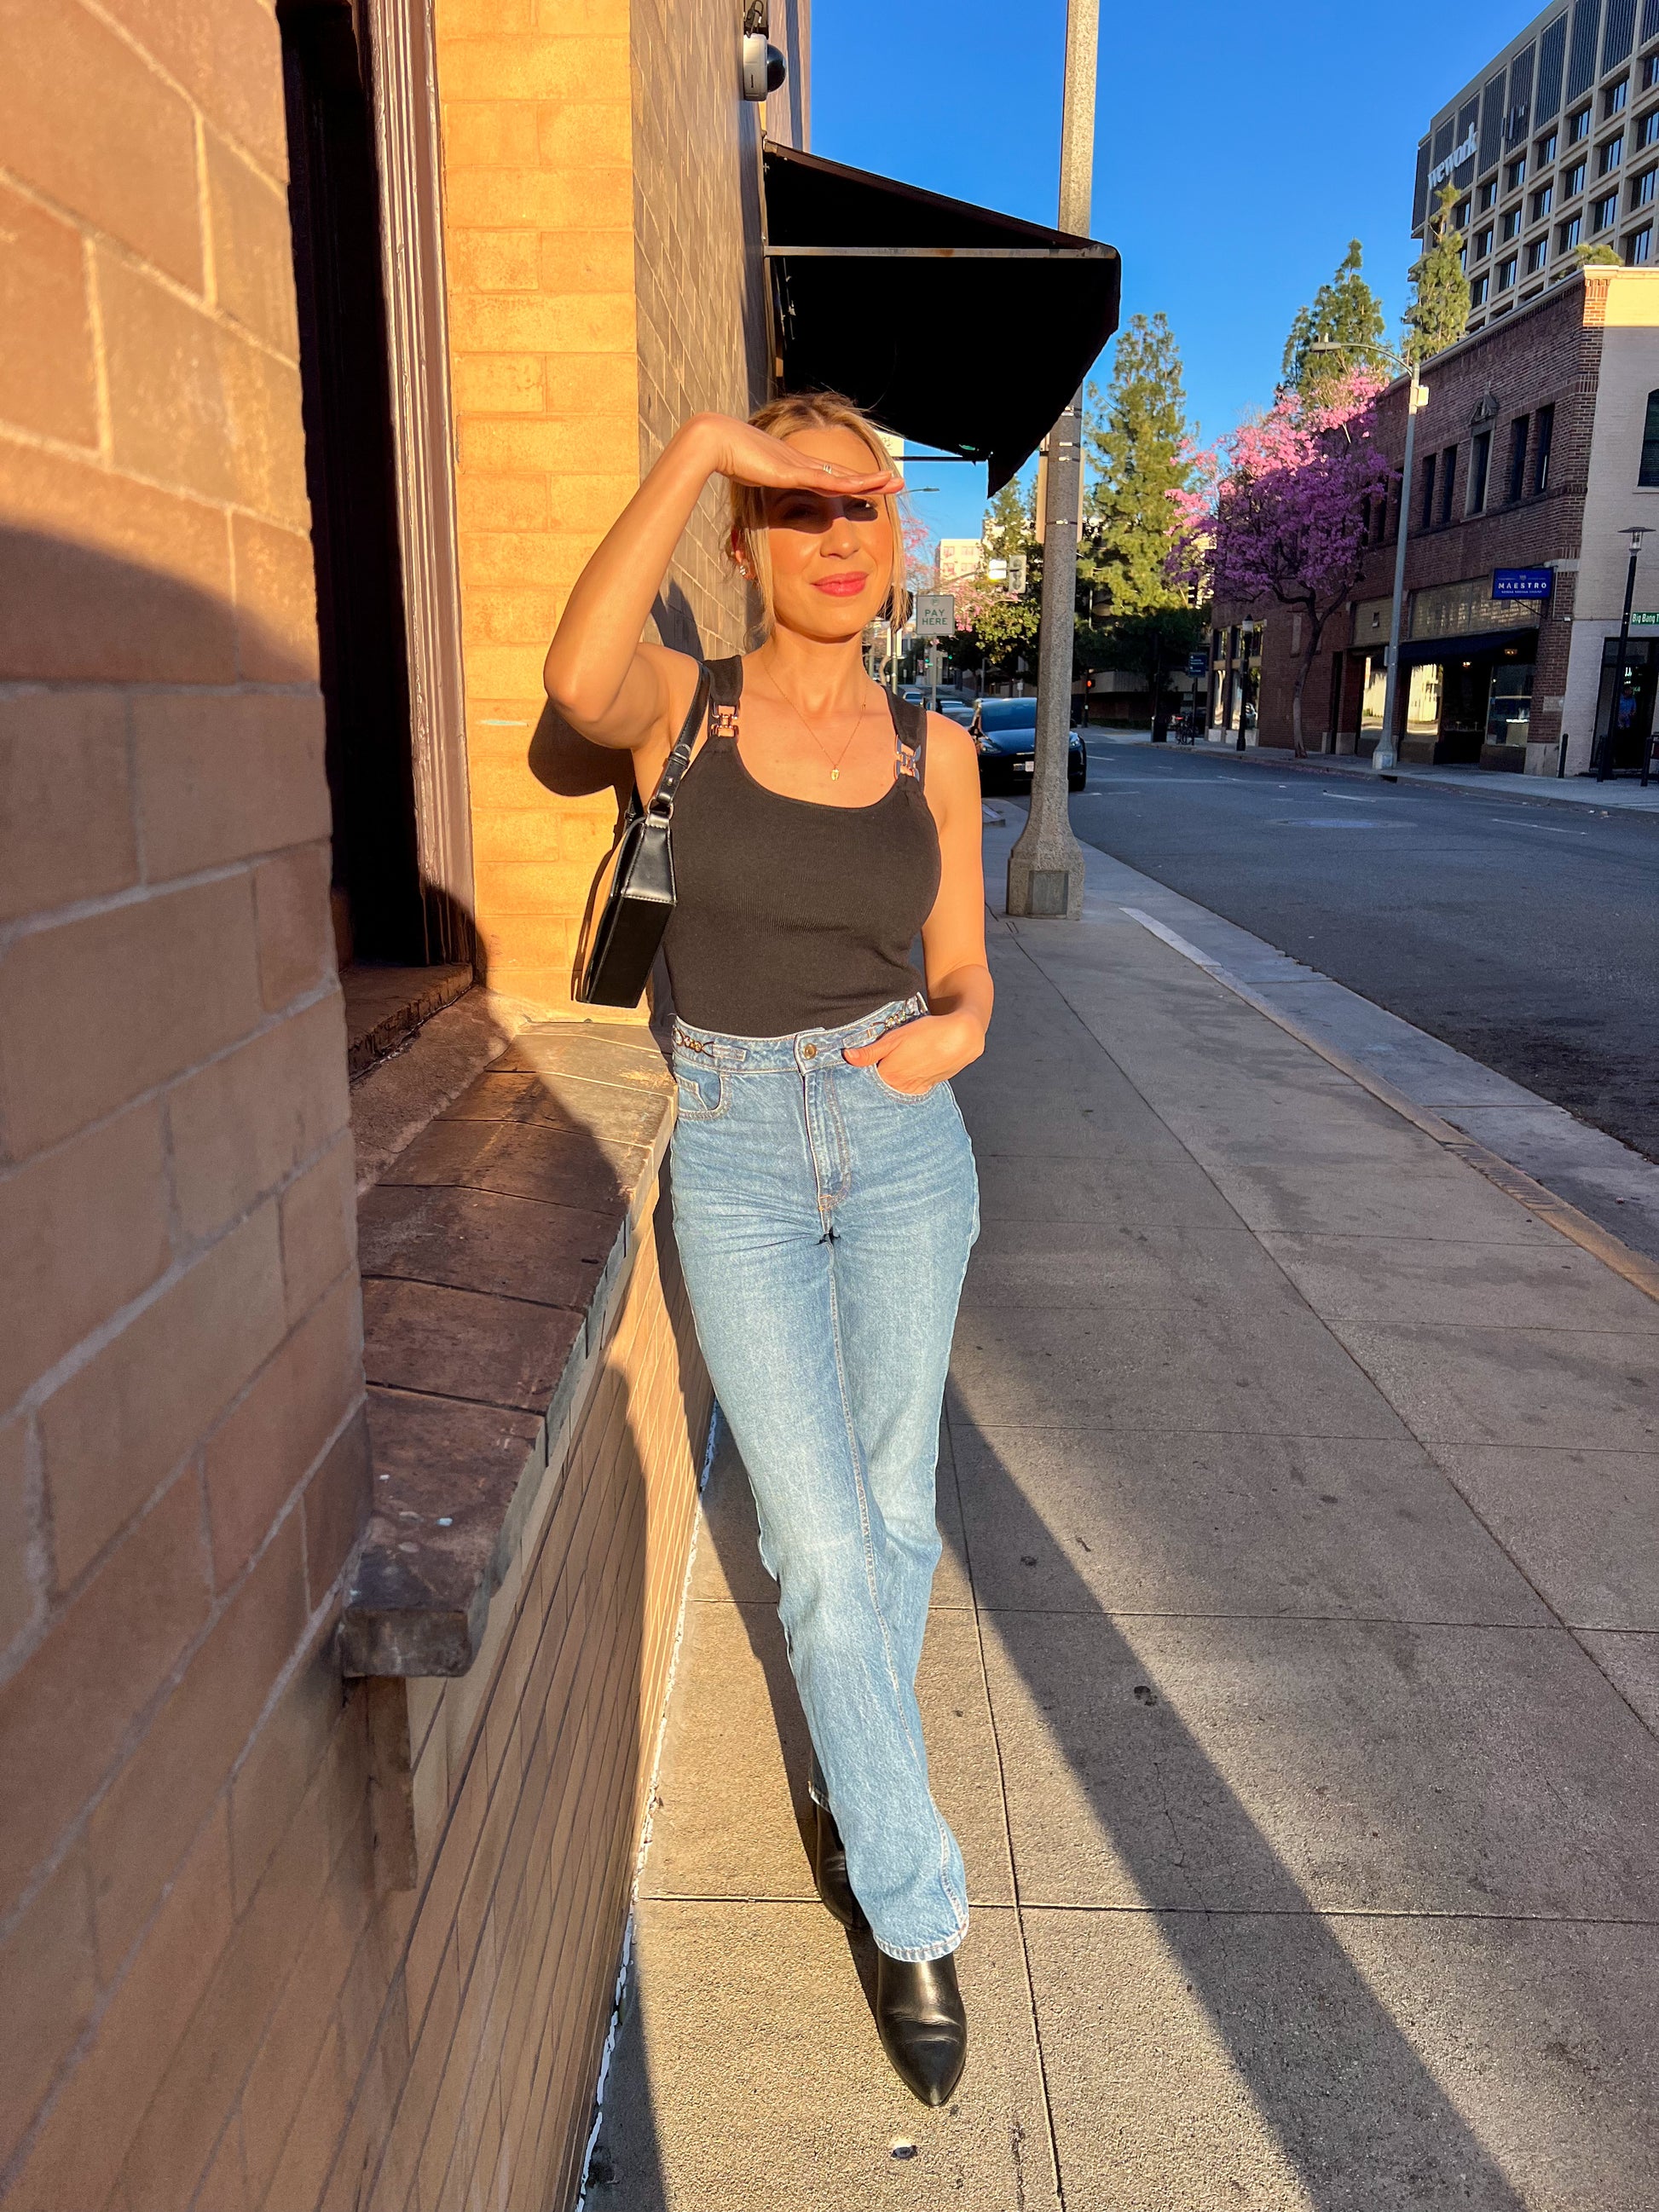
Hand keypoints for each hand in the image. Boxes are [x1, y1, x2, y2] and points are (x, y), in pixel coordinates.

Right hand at [678, 412, 903, 497]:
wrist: (715, 440)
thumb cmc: (726, 457)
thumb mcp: (748, 476)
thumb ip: (758, 484)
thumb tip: (756, 492)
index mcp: (794, 466)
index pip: (830, 477)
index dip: (852, 482)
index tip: (870, 486)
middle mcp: (802, 463)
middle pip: (843, 474)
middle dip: (871, 479)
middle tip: (896, 481)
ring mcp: (799, 466)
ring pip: (842, 477)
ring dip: (869, 480)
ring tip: (894, 482)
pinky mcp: (793, 472)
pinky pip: (826, 482)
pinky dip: (848, 485)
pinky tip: (867, 487)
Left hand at [843, 1012, 983, 1094]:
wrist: (962, 1036)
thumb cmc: (927, 1032)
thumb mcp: (894, 1038)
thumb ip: (870, 1052)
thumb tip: (847, 1056)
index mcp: (889, 1077)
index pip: (866, 1082)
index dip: (861, 1074)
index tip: (856, 1067)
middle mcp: (901, 1088)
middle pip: (881, 1088)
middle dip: (875, 1080)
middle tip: (875, 1066)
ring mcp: (916, 1089)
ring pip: (896, 1089)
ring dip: (891, 1082)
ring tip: (894, 1066)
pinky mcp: (928, 1087)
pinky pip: (910, 1089)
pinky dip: (905, 1084)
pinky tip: (906, 1072)